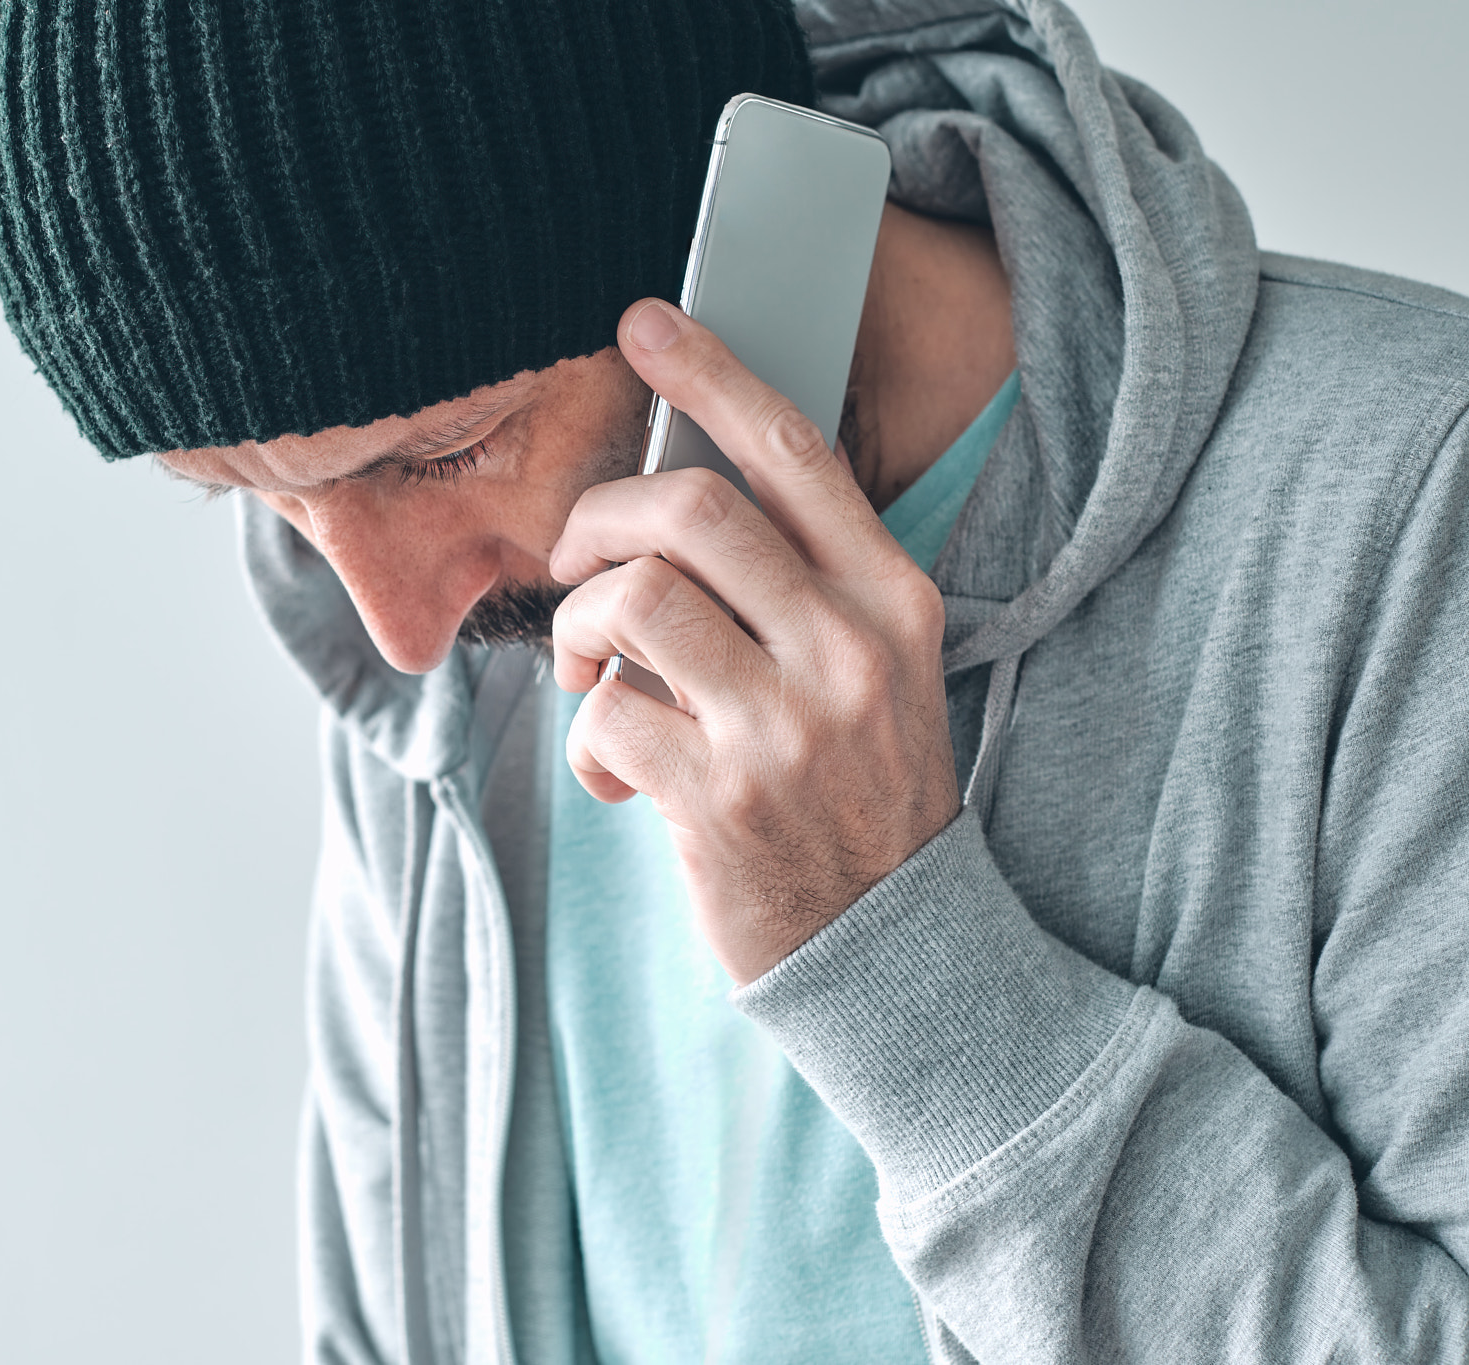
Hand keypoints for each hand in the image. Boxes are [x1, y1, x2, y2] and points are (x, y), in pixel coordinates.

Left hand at [551, 299, 959, 983]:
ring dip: (581, 628)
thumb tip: (665, 500)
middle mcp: (848, 649)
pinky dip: (586, 737)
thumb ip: (796, 586)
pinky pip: (603, 715)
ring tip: (595, 675)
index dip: (710, 373)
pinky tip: (616, 776)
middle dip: (601, 518)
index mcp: (892, 598)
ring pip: (632, 600)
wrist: (892, 944)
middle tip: (576, 561)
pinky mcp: (721, 800)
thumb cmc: (856, 789)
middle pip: (690, 507)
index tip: (643, 324)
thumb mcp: (869, 671)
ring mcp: (787, 726)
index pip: (792, 452)